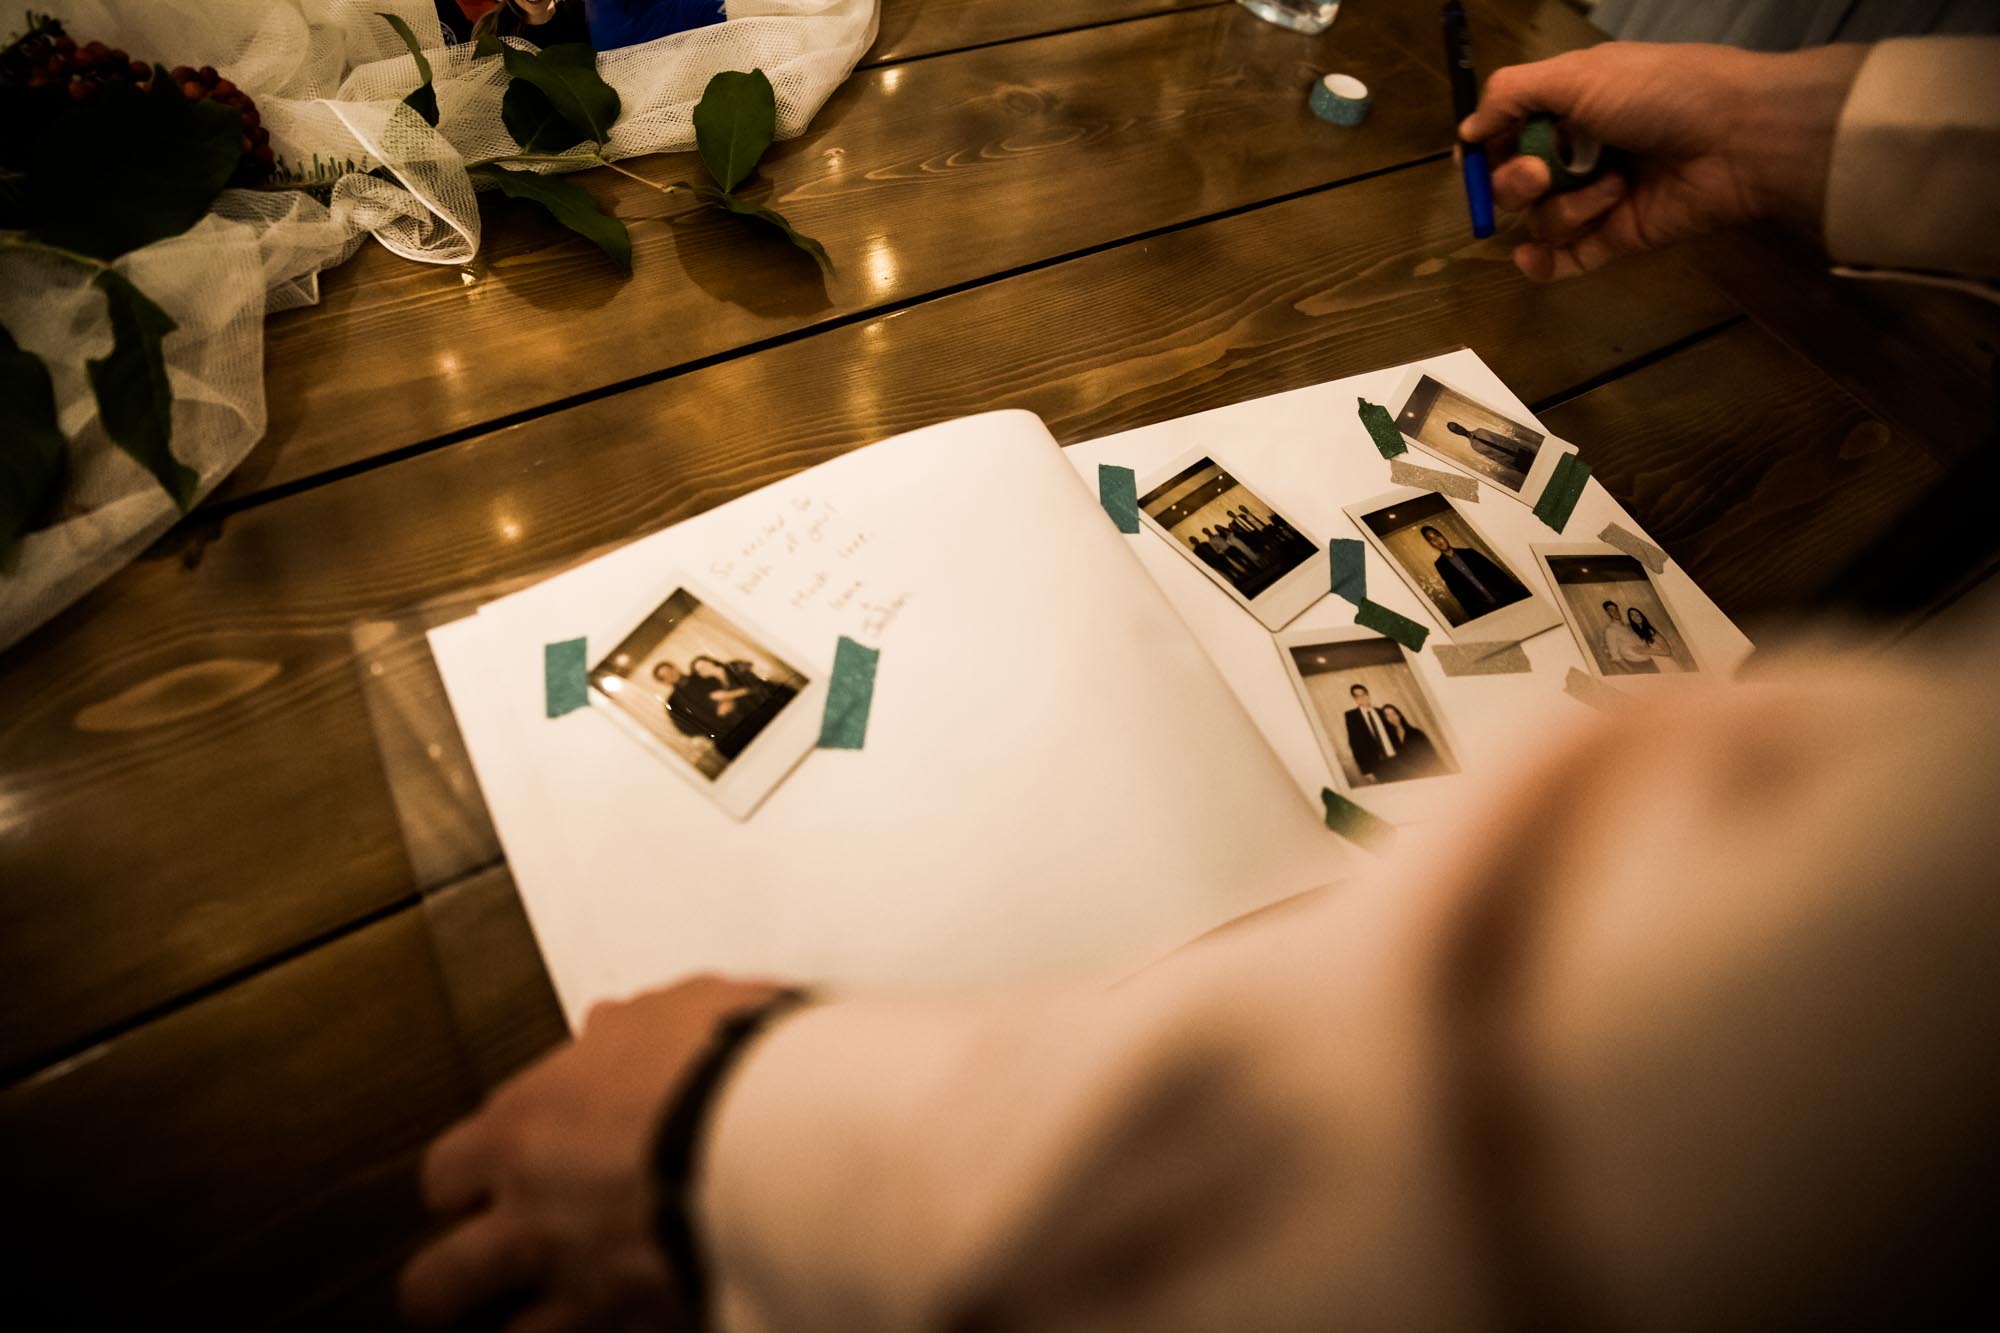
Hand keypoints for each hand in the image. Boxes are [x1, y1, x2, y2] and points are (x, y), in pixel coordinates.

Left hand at [400, 975, 789, 1330]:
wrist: (792, 1137)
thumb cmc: (726, 1064)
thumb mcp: (674, 1010)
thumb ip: (624, 1030)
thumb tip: (610, 1028)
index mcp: (523, 1132)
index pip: (444, 1174)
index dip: (464, 1181)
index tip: (482, 1181)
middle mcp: (534, 1221)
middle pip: (435, 1284)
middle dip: (450, 1284)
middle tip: (475, 1279)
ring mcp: (586, 1289)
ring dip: (534, 1321)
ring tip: (560, 1310)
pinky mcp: (647, 1329)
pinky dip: (626, 1328)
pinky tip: (644, 1312)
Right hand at [1458, 41, 1866, 280]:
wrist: (1738, 137)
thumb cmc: (1659, 92)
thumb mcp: (1578, 74)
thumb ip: (1511, 94)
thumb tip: (1465, 131)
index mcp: (1570, 106)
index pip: (1506, 134)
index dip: (1486, 148)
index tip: (1472, 159)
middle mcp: (1578, 152)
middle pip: (1513, 183)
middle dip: (1517, 180)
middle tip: (1542, 173)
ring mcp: (1597, 199)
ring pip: (1541, 220)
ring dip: (1566, 207)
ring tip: (1613, 188)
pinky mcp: (1617, 239)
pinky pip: (1565, 260)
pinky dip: (1544, 264)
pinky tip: (1532, 260)